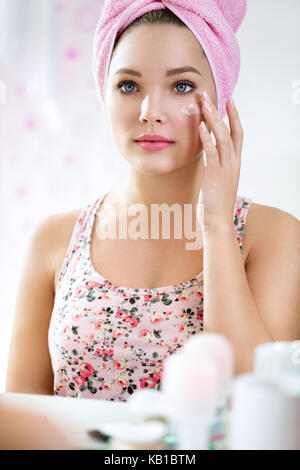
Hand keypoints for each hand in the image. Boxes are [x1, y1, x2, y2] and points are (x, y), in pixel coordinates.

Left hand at [196, 91, 242, 231]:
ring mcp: (226, 168)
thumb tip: (208, 155)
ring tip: (204, 103)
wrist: (217, 221)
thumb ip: (216, 166)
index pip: (238, 134)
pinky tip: (200, 125)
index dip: (234, 117)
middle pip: (232, 131)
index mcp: (234, 163)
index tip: (228, 101)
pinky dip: (207, 138)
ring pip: (223, 137)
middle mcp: (233, 163)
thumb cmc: (215, 203)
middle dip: (223, 111)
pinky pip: (212, 152)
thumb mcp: (218, 180)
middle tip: (211, 95)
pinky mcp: (215, 174)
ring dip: (213, 119)